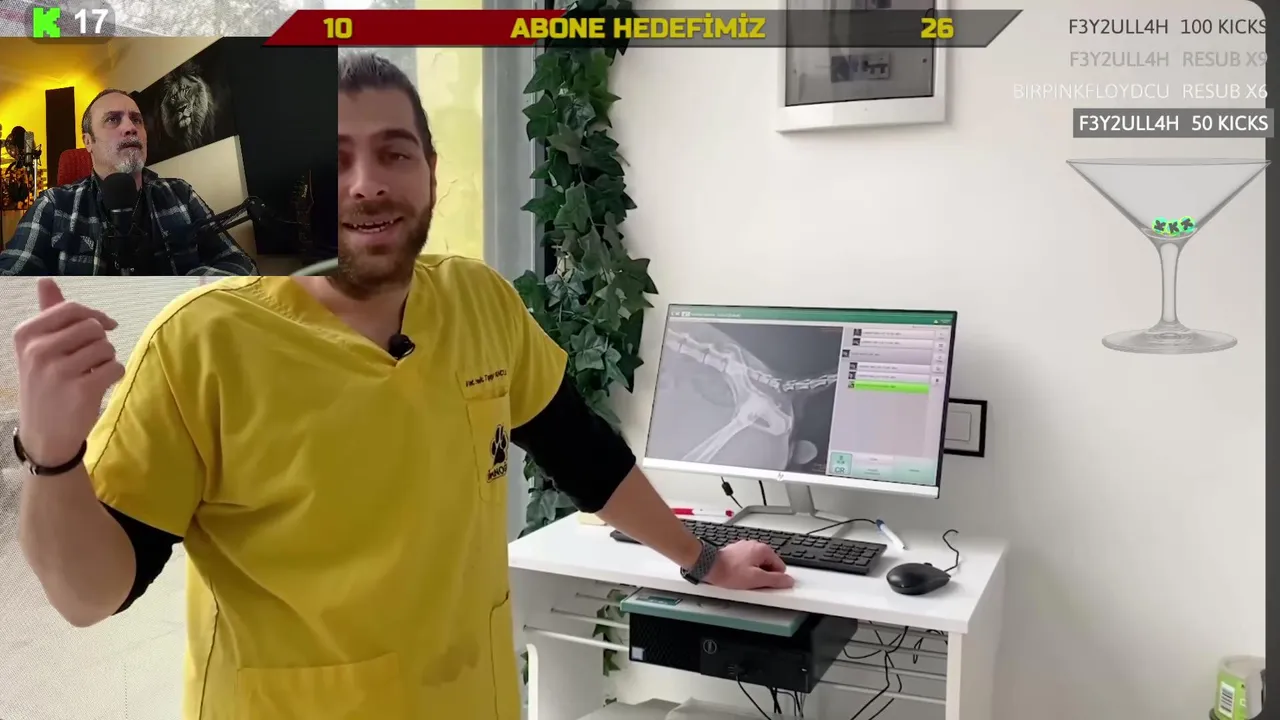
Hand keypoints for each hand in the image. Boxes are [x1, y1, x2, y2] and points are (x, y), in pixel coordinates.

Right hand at [12, 279, 123, 465]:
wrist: (44, 433)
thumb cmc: (45, 383)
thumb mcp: (37, 348)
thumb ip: (47, 314)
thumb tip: (46, 281)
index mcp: (26, 334)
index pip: (72, 309)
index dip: (96, 316)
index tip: (105, 326)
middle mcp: (39, 350)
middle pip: (93, 327)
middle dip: (101, 341)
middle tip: (91, 359)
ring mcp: (59, 371)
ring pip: (106, 347)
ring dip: (107, 359)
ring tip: (90, 373)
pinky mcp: (81, 390)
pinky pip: (115, 368)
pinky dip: (114, 375)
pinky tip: (99, 385)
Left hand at [704, 540, 794, 589]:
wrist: (708, 566)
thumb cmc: (729, 571)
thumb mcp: (756, 579)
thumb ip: (775, 580)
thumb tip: (788, 581)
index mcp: (763, 549)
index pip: (780, 566)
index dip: (774, 578)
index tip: (766, 584)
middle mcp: (754, 546)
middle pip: (768, 565)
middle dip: (763, 575)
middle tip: (752, 583)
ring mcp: (744, 549)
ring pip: (756, 565)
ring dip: (753, 573)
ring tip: (742, 580)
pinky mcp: (735, 553)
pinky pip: (746, 564)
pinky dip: (743, 570)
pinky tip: (736, 577)